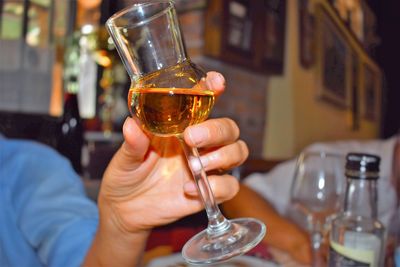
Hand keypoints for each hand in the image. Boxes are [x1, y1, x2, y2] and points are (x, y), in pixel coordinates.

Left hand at [85, 72, 246, 265]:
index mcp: (180, 128)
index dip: (213, 89)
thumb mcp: (124, 158)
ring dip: (222, 157)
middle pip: (229, 128)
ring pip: (238, 152)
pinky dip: (215, 187)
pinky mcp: (208, 192)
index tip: (216, 81)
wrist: (125, 210)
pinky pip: (229, 186)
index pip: (203, 104)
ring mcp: (206, 168)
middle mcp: (199, 145)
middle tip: (192, 137)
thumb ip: (132, 143)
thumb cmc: (125, 176)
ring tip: (193, 166)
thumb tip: (131, 125)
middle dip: (217, 130)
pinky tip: (188, 190)